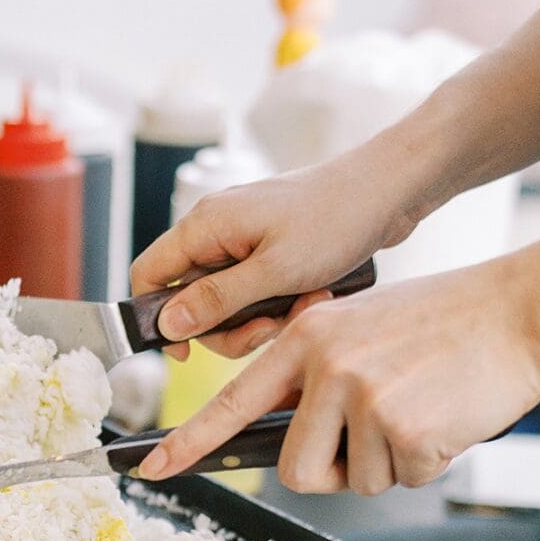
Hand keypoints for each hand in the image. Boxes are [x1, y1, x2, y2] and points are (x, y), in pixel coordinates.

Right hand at [130, 151, 418, 359]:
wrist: (391, 188)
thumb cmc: (336, 219)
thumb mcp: (273, 271)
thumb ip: (215, 300)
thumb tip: (167, 326)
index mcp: (205, 225)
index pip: (148, 273)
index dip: (158, 318)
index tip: (188, 351)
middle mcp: (217, 229)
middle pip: (191, 298)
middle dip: (227, 327)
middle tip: (268, 330)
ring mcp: (244, 238)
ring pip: (227, 301)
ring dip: (260, 319)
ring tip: (303, 308)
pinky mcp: (270, 247)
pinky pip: (255, 291)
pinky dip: (279, 304)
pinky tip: (312, 297)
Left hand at [135, 240, 539, 498]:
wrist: (518, 309)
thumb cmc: (443, 323)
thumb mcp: (359, 327)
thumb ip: (316, 371)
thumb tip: (289, 431)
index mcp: (306, 339)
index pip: (233, 401)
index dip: (188, 443)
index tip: (149, 471)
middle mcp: (326, 367)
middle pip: (295, 470)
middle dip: (333, 470)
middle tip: (377, 433)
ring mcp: (364, 397)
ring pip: (353, 480)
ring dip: (387, 464)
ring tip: (419, 409)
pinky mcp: (404, 429)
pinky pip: (400, 480)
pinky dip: (426, 463)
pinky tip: (444, 418)